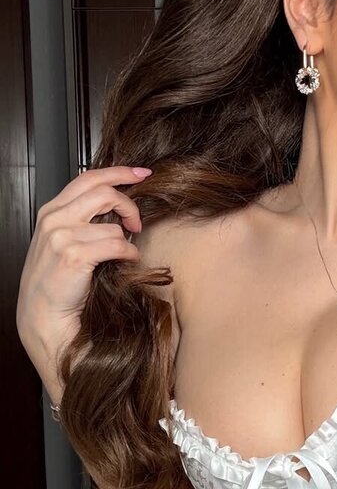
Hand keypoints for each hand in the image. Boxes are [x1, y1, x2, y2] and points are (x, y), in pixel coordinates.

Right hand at [16, 166, 152, 369]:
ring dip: (126, 240)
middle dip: (129, 205)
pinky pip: (117, 245)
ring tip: (123, 253)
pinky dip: (128, 254)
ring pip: (113, 225)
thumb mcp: (62, 242)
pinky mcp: (74, 255)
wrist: (43, 315)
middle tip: (136, 223)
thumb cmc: (57, 282)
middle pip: (103, 192)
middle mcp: (54, 219)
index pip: (88, 178)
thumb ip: (81, 220)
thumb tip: (117, 207)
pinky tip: (125, 261)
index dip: (119, 172)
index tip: (142, 173)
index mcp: (51, 211)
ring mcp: (62, 237)